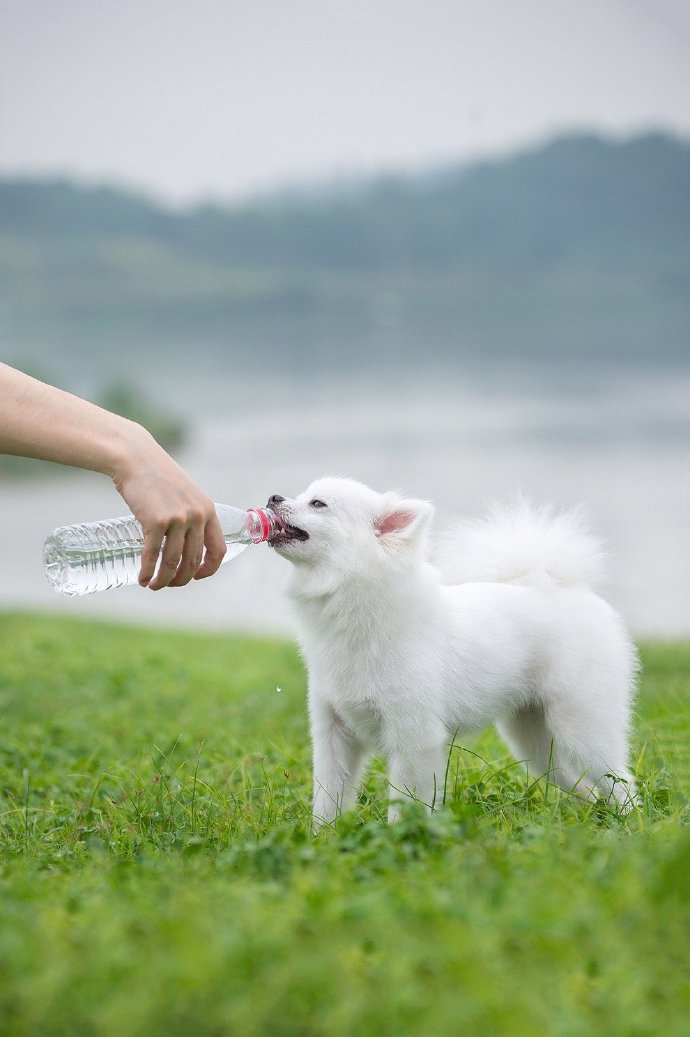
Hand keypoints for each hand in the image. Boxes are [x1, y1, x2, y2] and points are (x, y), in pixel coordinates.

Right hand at [112, 427, 226, 589]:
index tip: (195, 576)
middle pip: (193, 560)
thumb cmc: (158, 476)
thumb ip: (191, 515)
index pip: (218, 549)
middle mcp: (196, 516)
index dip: (209, 569)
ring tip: (153, 585)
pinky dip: (147, 571)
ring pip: (173, 561)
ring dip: (163, 580)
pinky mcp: (155, 521)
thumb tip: (186, 542)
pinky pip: (152, 555)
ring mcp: (177, 519)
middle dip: (180, 579)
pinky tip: (142, 579)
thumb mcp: (186, 494)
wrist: (136, 458)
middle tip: (168, 584)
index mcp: (208, 511)